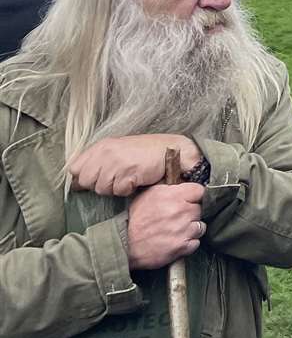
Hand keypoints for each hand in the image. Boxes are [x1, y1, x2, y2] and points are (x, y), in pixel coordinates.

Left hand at [70, 135, 201, 196]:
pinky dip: (128, 189)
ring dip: (115, 188)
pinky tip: (137, 179)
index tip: (95, 178)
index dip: (83, 177)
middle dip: (99, 184)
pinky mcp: (128, 172)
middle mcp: (105, 152)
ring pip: (102, 189)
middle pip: (85, 181)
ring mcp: (116, 162)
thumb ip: (96, 162)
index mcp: (101, 146)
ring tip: (128, 177)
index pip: (74, 168)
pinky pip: (119, 191)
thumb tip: (75, 183)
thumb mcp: (116, 150)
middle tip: (116, 178)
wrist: (171, 150)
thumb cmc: (145, 152)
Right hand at [126, 181, 205, 269]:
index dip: (195, 196)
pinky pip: (195, 243)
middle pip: (200, 209)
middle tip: (178, 218)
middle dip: (191, 213)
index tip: (190, 201)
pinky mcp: (182, 246)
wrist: (123, 244)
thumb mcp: (149, 194)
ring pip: (200, 226)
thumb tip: (183, 186)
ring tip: (176, 230)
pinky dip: (188, 243)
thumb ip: (169, 189)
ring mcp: (184, 230)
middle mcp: (182, 211)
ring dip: (191, 228)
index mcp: (175, 196)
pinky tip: (176, 241)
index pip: (200, 191)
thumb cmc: (134, 219)